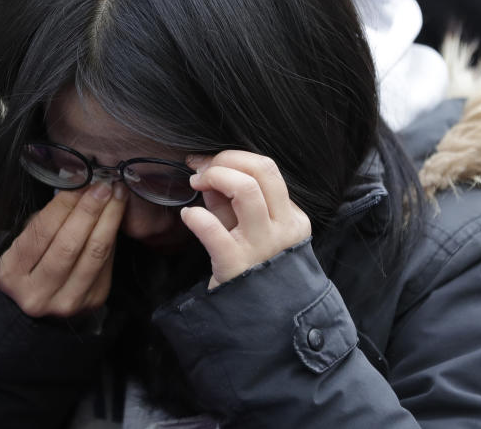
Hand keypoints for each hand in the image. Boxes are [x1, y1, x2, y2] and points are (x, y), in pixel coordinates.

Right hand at [0, 182, 126, 317]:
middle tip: (103, 185)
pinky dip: (112, 236)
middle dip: (90, 209)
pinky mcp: (92, 302)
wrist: (40, 301)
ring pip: (94, 254)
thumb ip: (48, 219)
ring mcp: (67, 302)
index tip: (81, 180)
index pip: (42, 232)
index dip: (65, 203)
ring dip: (109, 219)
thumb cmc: (30, 263)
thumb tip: (78, 188)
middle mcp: (38, 294)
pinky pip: (106, 263)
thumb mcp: (25, 240)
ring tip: (117, 195)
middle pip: (70, 245)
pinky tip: (116, 217)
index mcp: (12, 274)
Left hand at [181, 151, 310, 288]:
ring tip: (196, 184)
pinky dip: (196, 217)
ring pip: (246, 190)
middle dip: (226, 160)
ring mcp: (262, 246)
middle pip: (262, 170)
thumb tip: (209, 172)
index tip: (207, 162)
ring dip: (215, 177)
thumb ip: (231, 202)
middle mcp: (283, 228)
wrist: (262, 323)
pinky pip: (214, 231)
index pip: (267, 169)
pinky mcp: (236, 266)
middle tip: (201, 169)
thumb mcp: (249, 231)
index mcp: (292, 217)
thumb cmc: (253, 270)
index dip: (233, 157)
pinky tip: (188, 216)